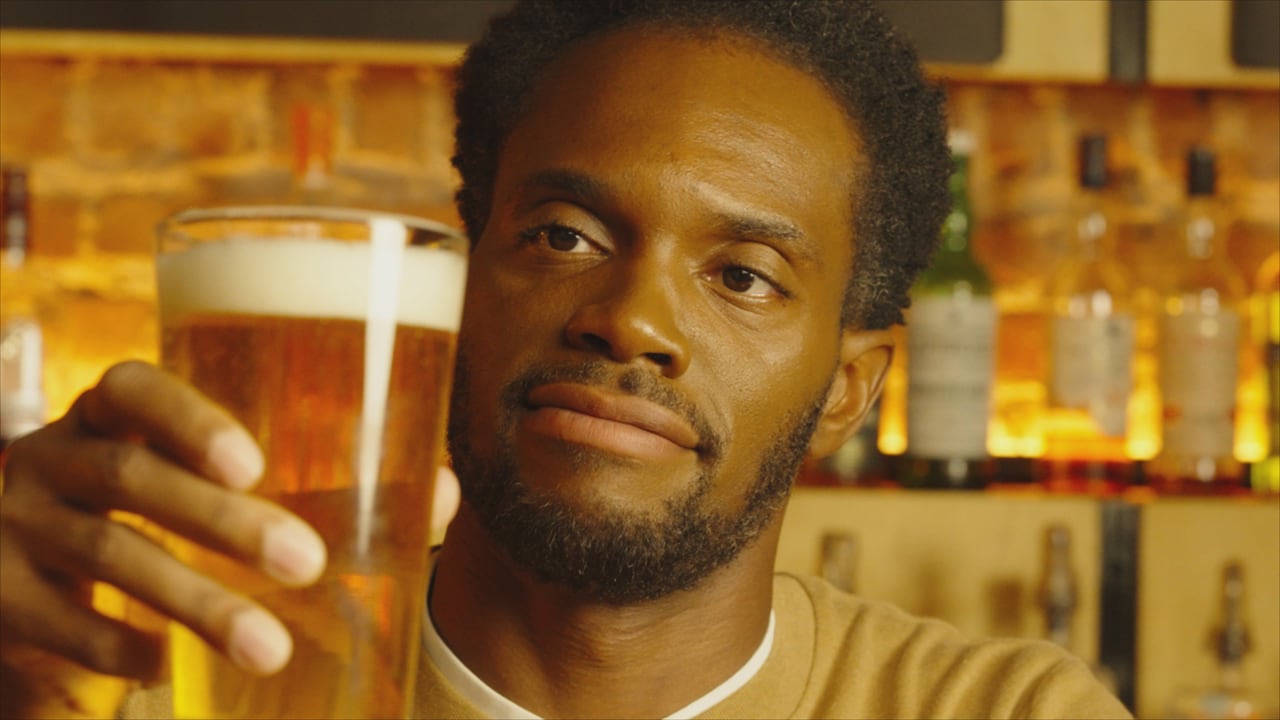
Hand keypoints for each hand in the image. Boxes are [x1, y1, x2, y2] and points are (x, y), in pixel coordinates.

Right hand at [0, 360, 457, 717]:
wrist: (10, 569)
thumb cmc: (148, 511)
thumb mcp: (202, 485)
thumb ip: (314, 485)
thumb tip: (440, 494)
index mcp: (107, 416)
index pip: (132, 387)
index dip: (188, 415)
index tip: (254, 463)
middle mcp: (50, 457)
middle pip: (130, 476)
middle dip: (222, 522)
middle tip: (307, 561)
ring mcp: (11, 525)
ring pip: (104, 553)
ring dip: (195, 602)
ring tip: (269, 647)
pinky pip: (54, 620)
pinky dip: (115, 644)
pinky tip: (162, 668)